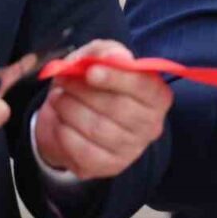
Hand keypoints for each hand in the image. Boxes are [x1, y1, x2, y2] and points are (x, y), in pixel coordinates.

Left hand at [34, 40, 171, 179]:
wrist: (76, 120)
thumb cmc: (95, 84)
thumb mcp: (100, 58)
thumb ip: (106, 51)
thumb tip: (112, 55)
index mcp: (157, 96)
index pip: (144, 87)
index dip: (118, 79)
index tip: (91, 71)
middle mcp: (151, 125)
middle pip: (118, 109)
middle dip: (85, 92)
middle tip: (63, 81)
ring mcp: (132, 149)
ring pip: (98, 129)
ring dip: (70, 110)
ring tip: (58, 98)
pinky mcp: (109, 166)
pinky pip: (83, 150)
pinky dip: (65, 132)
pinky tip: (60, 121)